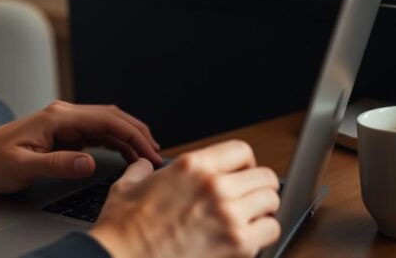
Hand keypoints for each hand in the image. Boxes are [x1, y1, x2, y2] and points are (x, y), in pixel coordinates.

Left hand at [0, 101, 160, 193]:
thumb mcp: (22, 167)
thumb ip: (56, 164)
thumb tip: (88, 162)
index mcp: (57, 117)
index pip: (105, 120)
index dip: (132, 135)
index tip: (149, 152)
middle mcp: (64, 115)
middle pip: (112, 117)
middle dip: (138, 134)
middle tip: (157, 156)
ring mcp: (66, 122)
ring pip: (108, 124)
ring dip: (130, 138)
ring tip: (149, 157)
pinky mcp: (66, 133)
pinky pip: (99, 133)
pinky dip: (117, 142)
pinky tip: (129, 155)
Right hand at [90, 140, 280, 257]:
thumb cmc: (123, 229)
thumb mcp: (126, 186)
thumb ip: (140, 170)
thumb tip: (143, 167)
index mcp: (192, 166)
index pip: (241, 150)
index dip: (244, 162)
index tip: (241, 173)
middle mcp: (215, 186)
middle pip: (264, 176)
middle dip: (257, 187)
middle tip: (247, 198)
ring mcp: (229, 215)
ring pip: (272, 202)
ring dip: (262, 210)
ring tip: (249, 218)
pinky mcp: (238, 244)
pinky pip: (271, 230)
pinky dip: (263, 234)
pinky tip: (247, 237)